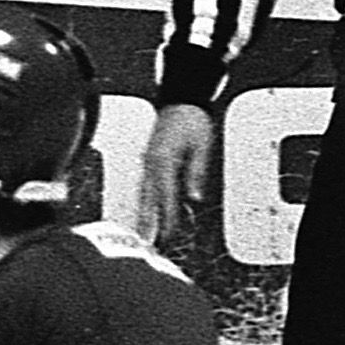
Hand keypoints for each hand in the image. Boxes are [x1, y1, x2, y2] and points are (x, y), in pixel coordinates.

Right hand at [135, 103, 219, 245]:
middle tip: (148, 246)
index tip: (169, 236)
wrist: (181, 98)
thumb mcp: (201, 144)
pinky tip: (145, 215)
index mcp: (163, 160)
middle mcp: (151, 164)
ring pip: (143, 197)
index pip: (166, 196)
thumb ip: (196, 172)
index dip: (167, 219)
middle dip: (148, 225)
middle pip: (148, 201)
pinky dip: (144, 204)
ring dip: (143, 217)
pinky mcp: (149, 162)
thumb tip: (194, 197)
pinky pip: (145, 188)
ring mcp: (147, 163)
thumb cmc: (191, 118)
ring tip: (143, 237)